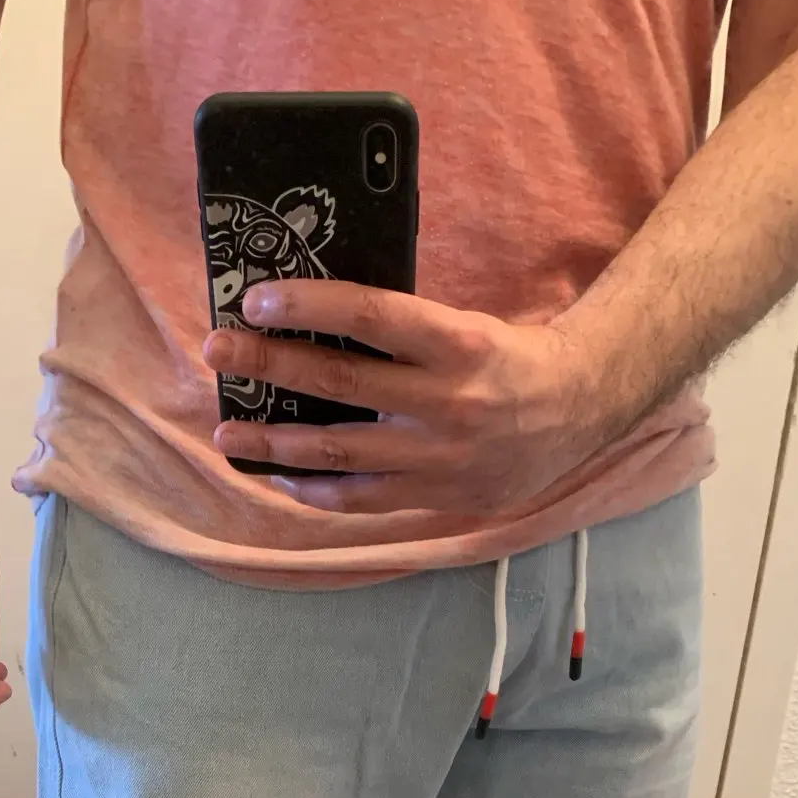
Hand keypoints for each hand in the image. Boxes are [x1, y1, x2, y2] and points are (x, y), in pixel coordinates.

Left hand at [202, 283, 613, 517]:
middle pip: (339, 384)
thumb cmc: (509, 359)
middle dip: (269, 365)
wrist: (579, 412)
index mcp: (459, 342)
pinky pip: (360, 499)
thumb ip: (403, 332)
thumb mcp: (466, 326)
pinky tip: (279, 475)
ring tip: (226, 434)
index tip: (258, 298)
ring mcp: (438, 457)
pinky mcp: (436, 497)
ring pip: (337, 452)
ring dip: (272, 444)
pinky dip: (313, 489)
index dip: (310, 306)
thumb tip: (315, 319)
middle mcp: (447, 402)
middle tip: (218, 351)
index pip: (372, 316)